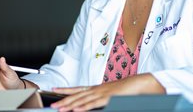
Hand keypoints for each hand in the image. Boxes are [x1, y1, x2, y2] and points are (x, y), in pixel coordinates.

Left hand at [50, 73, 164, 110]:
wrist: (140, 83)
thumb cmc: (127, 89)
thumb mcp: (112, 95)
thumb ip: (102, 99)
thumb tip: (95, 103)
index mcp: (97, 88)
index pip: (78, 88)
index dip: (66, 90)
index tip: (55, 90)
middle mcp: (97, 89)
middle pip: (77, 95)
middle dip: (64, 100)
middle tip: (52, 105)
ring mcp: (102, 93)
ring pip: (82, 100)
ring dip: (70, 105)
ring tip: (59, 108)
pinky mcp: (108, 98)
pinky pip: (94, 104)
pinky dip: (84, 107)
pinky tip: (76, 110)